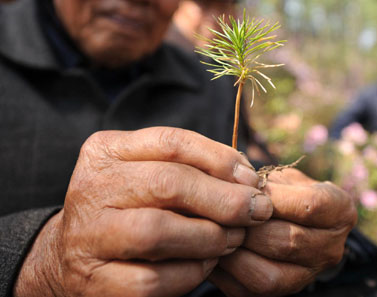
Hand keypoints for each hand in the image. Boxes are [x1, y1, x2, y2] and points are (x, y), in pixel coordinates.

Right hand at [14, 127, 272, 296]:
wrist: (72, 255)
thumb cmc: (132, 206)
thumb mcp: (151, 172)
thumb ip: (193, 167)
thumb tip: (248, 178)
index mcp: (106, 151)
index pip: (171, 142)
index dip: (220, 159)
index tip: (252, 178)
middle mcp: (90, 187)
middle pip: (167, 183)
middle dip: (223, 198)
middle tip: (257, 210)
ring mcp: (86, 236)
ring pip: (158, 231)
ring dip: (210, 237)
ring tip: (234, 238)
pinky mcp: (94, 281)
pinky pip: (153, 279)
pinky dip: (191, 273)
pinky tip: (207, 265)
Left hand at [209, 169, 357, 296]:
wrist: (294, 220)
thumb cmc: (286, 190)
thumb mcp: (285, 176)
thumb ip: (267, 182)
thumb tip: (235, 189)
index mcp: (340, 211)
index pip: (309, 206)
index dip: (273, 198)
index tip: (245, 188)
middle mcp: (331, 248)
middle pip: (287, 243)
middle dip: (248, 228)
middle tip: (220, 213)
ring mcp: (309, 275)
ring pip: (268, 277)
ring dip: (234, 254)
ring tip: (213, 234)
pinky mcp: (283, 292)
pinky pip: (249, 292)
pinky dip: (225, 274)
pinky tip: (210, 254)